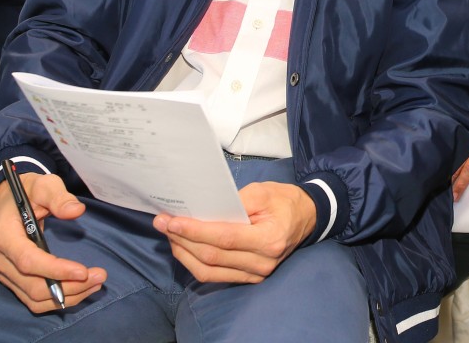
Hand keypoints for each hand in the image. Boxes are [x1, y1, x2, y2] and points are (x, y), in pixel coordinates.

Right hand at [0, 173, 103, 311]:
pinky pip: (34, 299)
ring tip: (95, 284)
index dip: (55, 270)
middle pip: (33, 285)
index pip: (28, 261)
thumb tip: (76, 211)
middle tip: (100, 277)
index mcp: (4, 235)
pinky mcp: (13, 279)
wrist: (10, 199)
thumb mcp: (44, 185)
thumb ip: (59, 197)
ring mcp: (5, 272)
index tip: (83, 271)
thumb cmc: (28, 191)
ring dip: (67, 296)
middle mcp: (1, 259)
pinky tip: (81, 289)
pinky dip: (58, 298)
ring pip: (35, 298)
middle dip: (68, 287)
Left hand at [153, 181, 316, 282]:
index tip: (172, 221)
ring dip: (184, 253)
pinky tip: (183, 247)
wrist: (307, 218)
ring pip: (209, 271)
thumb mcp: (263, 191)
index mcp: (269, 239)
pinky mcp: (248, 278)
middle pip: (212, 256)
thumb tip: (202, 210)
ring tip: (169, 235)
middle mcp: (262, 262)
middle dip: (182, 240)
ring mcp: (255, 274)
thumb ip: (234, 201)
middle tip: (162, 223)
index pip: (225, 238)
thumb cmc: (284, 201)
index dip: (195, 231)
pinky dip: (194, 263)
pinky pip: (215, 276)